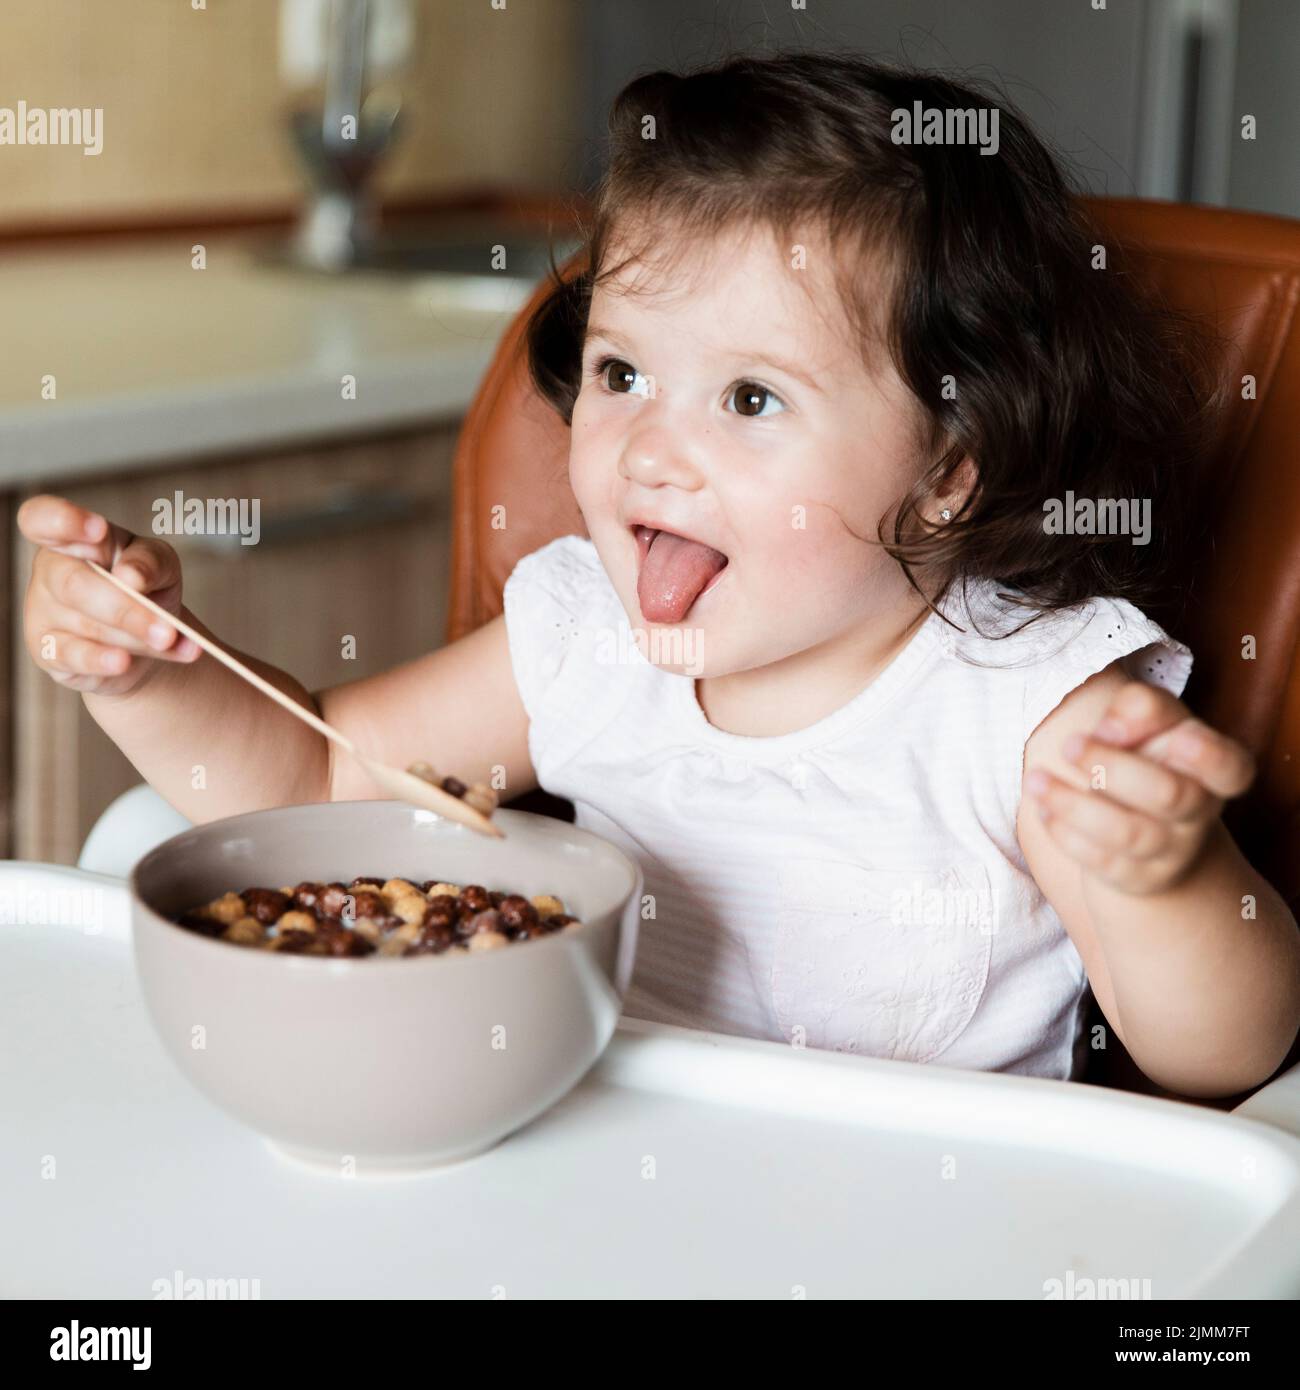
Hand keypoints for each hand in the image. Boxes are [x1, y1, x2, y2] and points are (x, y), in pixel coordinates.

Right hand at [18, 494, 200, 696]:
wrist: (148, 642)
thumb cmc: (147, 589)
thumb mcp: (161, 565)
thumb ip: (150, 561)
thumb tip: (131, 576)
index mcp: (74, 538)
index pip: (42, 519)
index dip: (62, 520)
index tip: (99, 530)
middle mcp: (51, 571)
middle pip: (75, 585)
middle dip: (126, 609)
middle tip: (168, 630)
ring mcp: (43, 612)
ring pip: (87, 625)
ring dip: (136, 639)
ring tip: (172, 643)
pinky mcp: (49, 651)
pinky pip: (73, 656)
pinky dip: (103, 660)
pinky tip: (125, 663)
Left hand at [1025, 679, 1256, 894]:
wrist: (1146, 828)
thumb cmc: (1147, 758)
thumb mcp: (1151, 724)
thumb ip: (1140, 708)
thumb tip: (1112, 727)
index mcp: (1211, 771)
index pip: (1232, 768)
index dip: (1212, 757)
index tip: (1181, 739)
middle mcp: (1199, 813)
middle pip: (1169, 795)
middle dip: (1114, 767)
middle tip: (1070, 743)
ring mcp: (1171, 851)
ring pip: (1128, 833)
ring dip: (1073, 803)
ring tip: (1035, 779)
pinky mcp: (1137, 878)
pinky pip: (1101, 862)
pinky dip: (1066, 833)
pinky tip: (1043, 807)